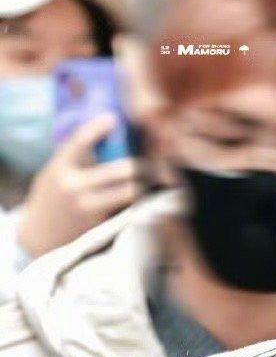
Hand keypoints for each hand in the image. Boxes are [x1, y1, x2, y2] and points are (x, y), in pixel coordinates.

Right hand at [19, 115, 141, 259]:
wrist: (39, 237)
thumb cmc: (50, 199)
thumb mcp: (53, 173)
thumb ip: (73, 157)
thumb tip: (102, 134)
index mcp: (60, 170)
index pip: (80, 142)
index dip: (97, 128)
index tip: (112, 119)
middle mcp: (75, 188)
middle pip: (121, 170)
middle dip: (141, 163)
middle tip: (154, 156)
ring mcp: (90, 209)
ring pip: (130, 191)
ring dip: (144, 182)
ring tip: (156, 176)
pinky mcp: (101, 226)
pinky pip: (127, 209)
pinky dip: (138, 200)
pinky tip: (146, 195)